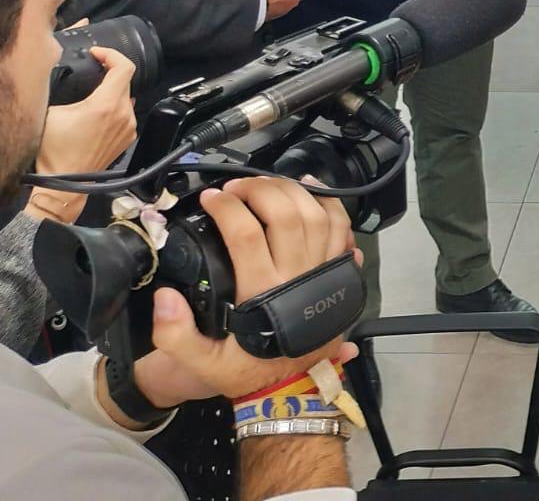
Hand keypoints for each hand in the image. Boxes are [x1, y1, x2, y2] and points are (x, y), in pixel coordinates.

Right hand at [28, 48, 136, 224]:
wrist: (64, 182)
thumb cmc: (55, 150)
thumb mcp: (52, 112)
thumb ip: (64, 91)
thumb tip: (70, 79)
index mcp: (107, 105)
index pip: (125, 67)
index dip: (111, 54)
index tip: (98, 54)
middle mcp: (125, 114)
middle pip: (125, 82)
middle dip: (109, 73)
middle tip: (92, 72)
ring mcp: (129, 127)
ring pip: (126, 98)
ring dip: (112, 92)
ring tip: (93, 96)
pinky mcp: (129, 137)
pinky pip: (127, 114)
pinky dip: (115, 109)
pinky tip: (98, 115)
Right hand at [131, 177, 358, 410]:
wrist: (290, 390)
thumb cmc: (247, 371)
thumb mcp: (203, 363)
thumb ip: (176, 334)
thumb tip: (163, 296)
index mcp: (262, 293)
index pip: (245, 234)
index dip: (226, 207)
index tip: (210, 198)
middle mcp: (296, 276)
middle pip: (285, 215)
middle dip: (259, 190)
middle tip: (236, 187)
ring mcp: (322, 271)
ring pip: (316, 215)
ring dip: (291, 191)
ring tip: (266, 182)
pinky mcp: (338, 272)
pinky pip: (341, 229)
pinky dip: (329, 203)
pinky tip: (309, 188)